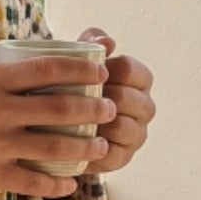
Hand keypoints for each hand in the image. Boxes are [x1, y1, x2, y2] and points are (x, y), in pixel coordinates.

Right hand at [0, 53, 117, 199]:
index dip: (81, 70)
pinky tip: (70, 183)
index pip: (47, 68)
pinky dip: (56, 183)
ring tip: (99, 147)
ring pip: (52, 146)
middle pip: (59, 107)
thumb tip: (34, 79)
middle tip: (109, 109)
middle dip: (92, 109)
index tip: (102, 71)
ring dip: (83, 148)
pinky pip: (32, 180)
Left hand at [72, 27, 154, 174]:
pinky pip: (112, 154)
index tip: (84, 75)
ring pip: (122, 126)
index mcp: (140, 80)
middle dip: (99, 97)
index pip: (130, 69)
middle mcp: (145, 107)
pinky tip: (74, 143)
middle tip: (71, 99)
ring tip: (72, 120)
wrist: (55, 125)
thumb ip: (93, 41)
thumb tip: (107, 42)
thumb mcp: (79, 59)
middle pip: (127, 98)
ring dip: (96, 123)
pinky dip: (93, 148)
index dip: (105, 71)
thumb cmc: (72, 85)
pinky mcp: (123, 158)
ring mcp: (137, 134)